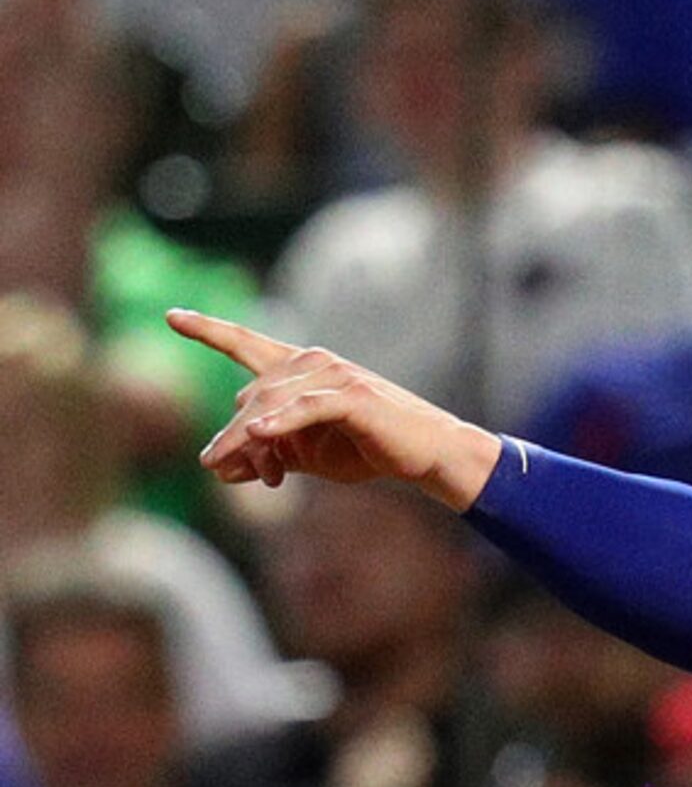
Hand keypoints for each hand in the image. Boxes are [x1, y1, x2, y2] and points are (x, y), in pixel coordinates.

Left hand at [169, 310, 502, 508]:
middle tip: (218, 468)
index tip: (172, 317)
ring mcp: (333, 376)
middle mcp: (311, 362)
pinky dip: (282, 422)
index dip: (209, 330)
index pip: (246, 344)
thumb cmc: (367, 448)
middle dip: (232, 436)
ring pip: (270, 407)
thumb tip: (217, 470)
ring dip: (247, 441)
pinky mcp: (352, 397)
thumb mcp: (307, 455)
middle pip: (250, 397)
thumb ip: (265, 455)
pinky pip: (306, 409)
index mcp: (299, 369)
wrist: (425, 454)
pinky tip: (258, 434)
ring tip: (230, 468)